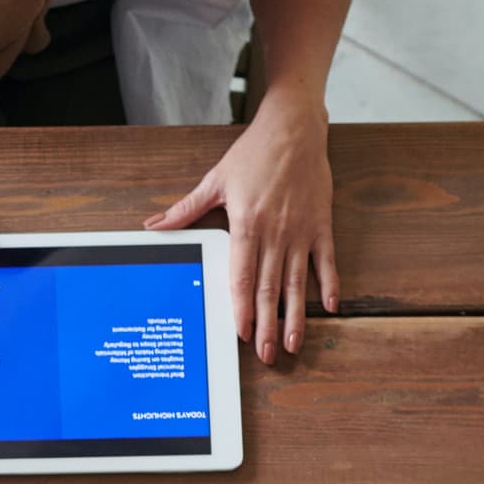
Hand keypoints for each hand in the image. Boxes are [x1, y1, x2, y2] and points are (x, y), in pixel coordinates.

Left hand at [148, 95, 336, 362]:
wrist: (294, 128)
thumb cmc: (254, 154)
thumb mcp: (215, 180)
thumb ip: (185, 209)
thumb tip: (154, 225)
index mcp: (247, 225)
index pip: (242, 277)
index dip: (242, 309)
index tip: (242, 334)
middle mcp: (276, 234)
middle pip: (269, 289)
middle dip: (268, 325)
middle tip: (268, 355)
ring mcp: (301, 231)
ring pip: (297, 283)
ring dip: (295, 316)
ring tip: (294, 344)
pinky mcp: (322, 224)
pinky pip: (326, 261)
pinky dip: (329, 285)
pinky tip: (330, 308)